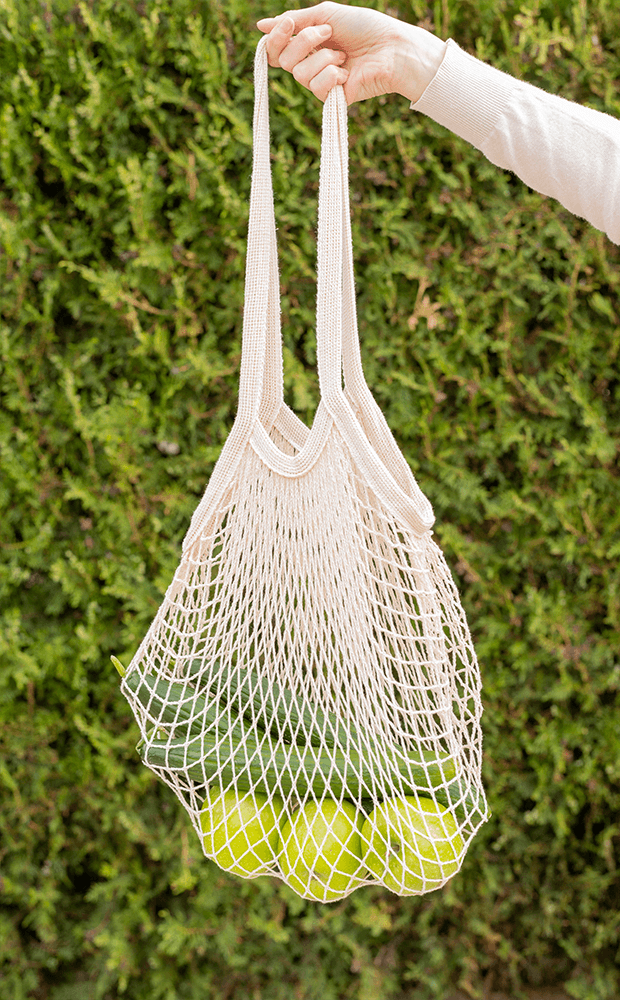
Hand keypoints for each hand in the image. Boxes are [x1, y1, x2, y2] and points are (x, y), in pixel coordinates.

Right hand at [256, 1, 445, 104]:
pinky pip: (315, 88)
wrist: (392, 48)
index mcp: (309, 45)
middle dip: (305, 42)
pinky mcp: (332, 99)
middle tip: (329, 34)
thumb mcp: (326, 15)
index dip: (275, 39)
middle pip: (283, 61)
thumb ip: (295, 21)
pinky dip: (331, 75)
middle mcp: (312, 64)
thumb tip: (260, 26)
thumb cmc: (365, 28)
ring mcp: (321, 83)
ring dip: (323, 58)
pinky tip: (347, 73)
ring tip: (344, 56)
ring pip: (299, 74)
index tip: (288, 24)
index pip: (277, 49)